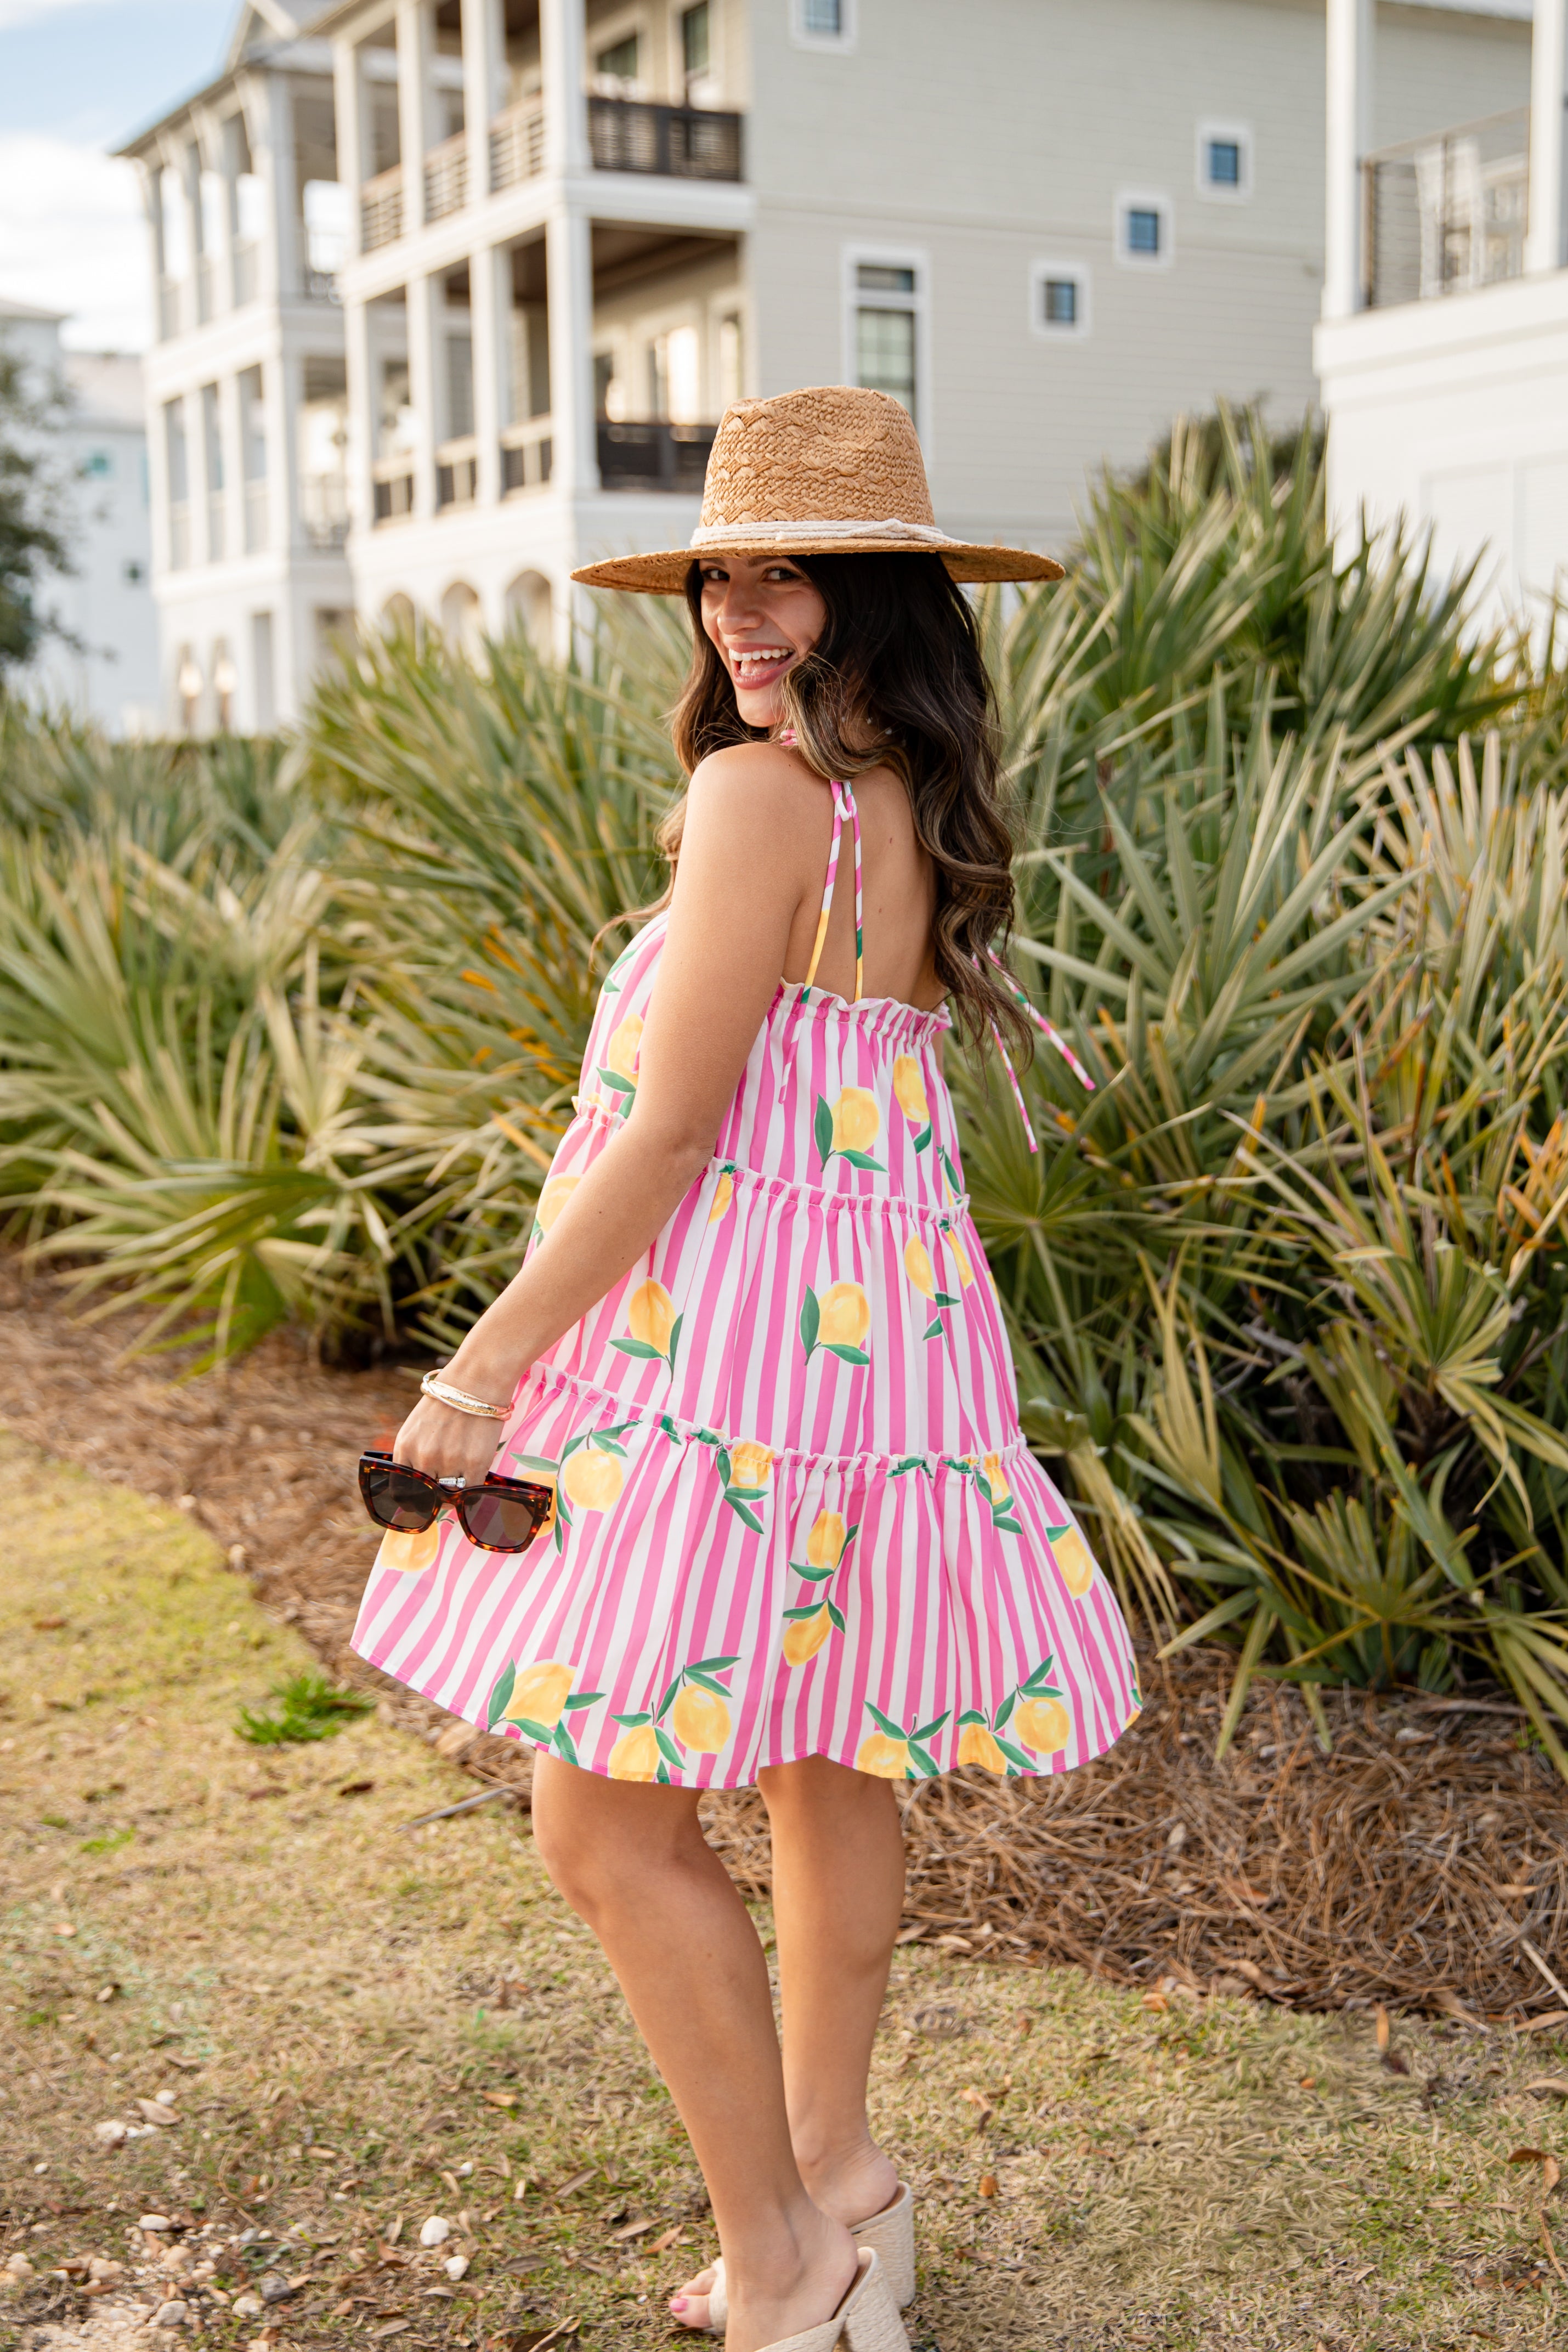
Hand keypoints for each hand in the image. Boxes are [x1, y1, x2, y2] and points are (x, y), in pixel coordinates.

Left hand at [391, 1392, 508, 1488]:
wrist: (476, 1381)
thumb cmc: (447, 1401)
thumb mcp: (417, 1425)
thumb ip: (414, 1453)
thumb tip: (420, 1483)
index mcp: (405, 1447)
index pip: (402, 1489)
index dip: (414, 1496)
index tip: (423, 1496)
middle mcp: (424, 1458)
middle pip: (428, 1493)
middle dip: (437, 1488)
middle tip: (448, 1475)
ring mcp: (449, 1462)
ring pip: (451, 1492)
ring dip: (457, 1484)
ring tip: (463, 1465)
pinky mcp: (474, 1464)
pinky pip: (471, 1490)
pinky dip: (473, 1484)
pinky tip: (475, 1470)